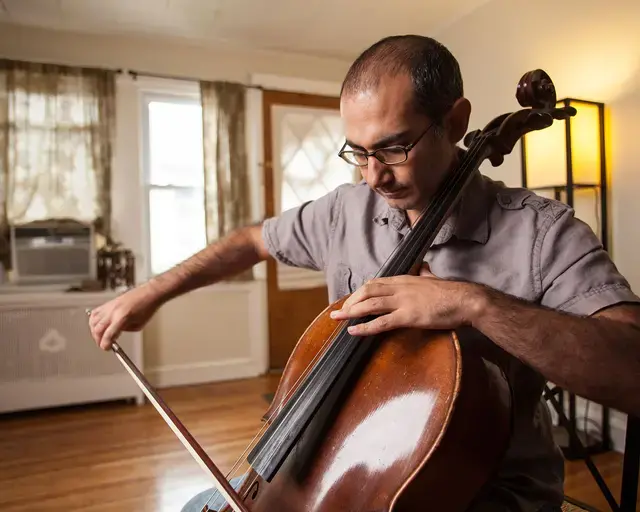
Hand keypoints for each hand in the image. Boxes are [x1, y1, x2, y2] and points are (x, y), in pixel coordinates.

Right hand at [88, 284, 161, 349]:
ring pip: (93, 321)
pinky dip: (94, 320)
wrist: (149, 293)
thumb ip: (125, 330)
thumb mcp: (139, 325)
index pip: (108, 335)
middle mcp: (113, 311)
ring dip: (95, 331)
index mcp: (122, 317)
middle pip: (97, 329)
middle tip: (103, 344)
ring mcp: (110, 306)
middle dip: (99, 339)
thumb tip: (115, 334)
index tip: (106, 348)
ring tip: (100, 335)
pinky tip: (98, 325)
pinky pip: (95, 313)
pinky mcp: (109, 303)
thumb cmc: (148, 307)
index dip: (105, 344)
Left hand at [329, 263, 482, 335]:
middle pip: (367, 291)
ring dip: (350, 312)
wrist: (465, 300)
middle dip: (350, 301)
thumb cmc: (451, 293)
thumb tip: (424, 268)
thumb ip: (424, 273)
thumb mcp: (433, 279)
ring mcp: (403, 302)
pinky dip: (364, 327)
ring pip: (369, 305)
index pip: (375, 283)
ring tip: (337, 319)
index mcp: (404, 279)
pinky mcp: (408, 316)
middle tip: (340, 311)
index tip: (351, 299)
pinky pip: (381, 322)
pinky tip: (353, 331)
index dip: (360, 292)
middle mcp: (399, 288)